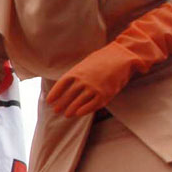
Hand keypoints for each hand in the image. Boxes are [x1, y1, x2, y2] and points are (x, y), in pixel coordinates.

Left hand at [45, 3, 171, 117]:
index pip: (61, 85)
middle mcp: (82, 80)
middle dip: (61, 104)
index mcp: (76, 72)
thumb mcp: (85, 64)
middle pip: (68, 96)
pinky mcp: (104, 94)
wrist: (122, 57)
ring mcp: (93, 88)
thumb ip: (76, 74)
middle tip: (56, 110)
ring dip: (70, 109)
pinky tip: (79, 113)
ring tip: (67, 114)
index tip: (49, 101)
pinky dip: (83, 111)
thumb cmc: (103, 60)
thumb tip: (66, 84)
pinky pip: (91, 106)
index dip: (55, 94)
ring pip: (78, 103)